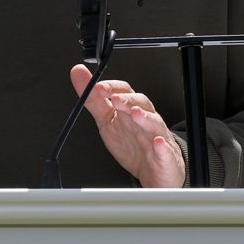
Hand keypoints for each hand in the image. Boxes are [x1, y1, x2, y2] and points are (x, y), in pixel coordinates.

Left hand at [70, 65, 185, 187]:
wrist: (151, 170)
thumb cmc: (131, 143)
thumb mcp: (107, 120)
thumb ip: (92, 99)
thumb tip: (78, 73)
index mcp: (130, 110)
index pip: (124, 91)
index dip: (112, 88)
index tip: (98, 87)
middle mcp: (145, 119)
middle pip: (141, 103)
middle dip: (128, 100)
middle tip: (115, 99)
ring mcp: (156, 136)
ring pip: (154, 123)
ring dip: (145, 117)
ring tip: (134, 113)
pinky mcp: (165, 156)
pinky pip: (165, 150)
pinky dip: (161, 146)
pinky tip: (157, 142)